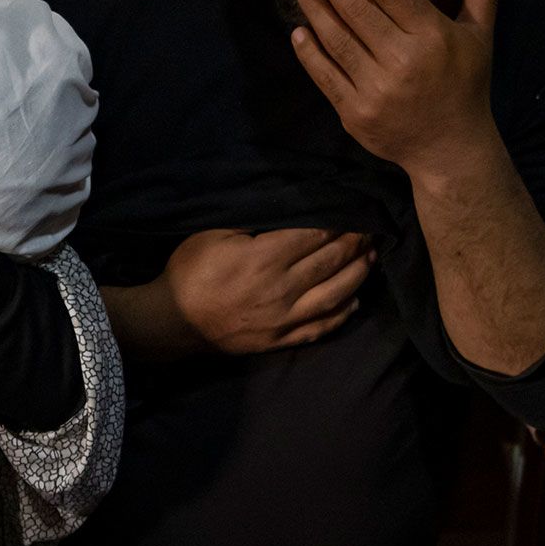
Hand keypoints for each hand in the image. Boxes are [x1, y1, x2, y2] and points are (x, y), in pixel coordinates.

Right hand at [164, 227, 372, 354]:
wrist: (172, 323)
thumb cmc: (189, 273)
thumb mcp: (213, 233)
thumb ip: (251, 220)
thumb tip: (285, 206)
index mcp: (265, 258)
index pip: (315, 234)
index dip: (339, 220)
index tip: (354, 208)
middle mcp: (282, 289)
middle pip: (331, 261)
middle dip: (356, 242)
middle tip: (371, 228)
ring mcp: (284, 318)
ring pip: (336, 294)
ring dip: (359, 273)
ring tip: (370, 256)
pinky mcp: (281, 339)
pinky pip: (322, 327)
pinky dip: (343, 312)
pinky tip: (354, 299)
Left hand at [289, 0, 508, 173]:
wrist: (450, 149)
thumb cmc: (466, 86)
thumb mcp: (479, 38)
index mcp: (433, 38)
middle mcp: (403, 62)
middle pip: (358, 12)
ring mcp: (376, 90)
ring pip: (338, 40)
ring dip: (315, 10)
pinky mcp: (354, 113)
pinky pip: (325, 75)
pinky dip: (309, 52)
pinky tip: (299, 30)